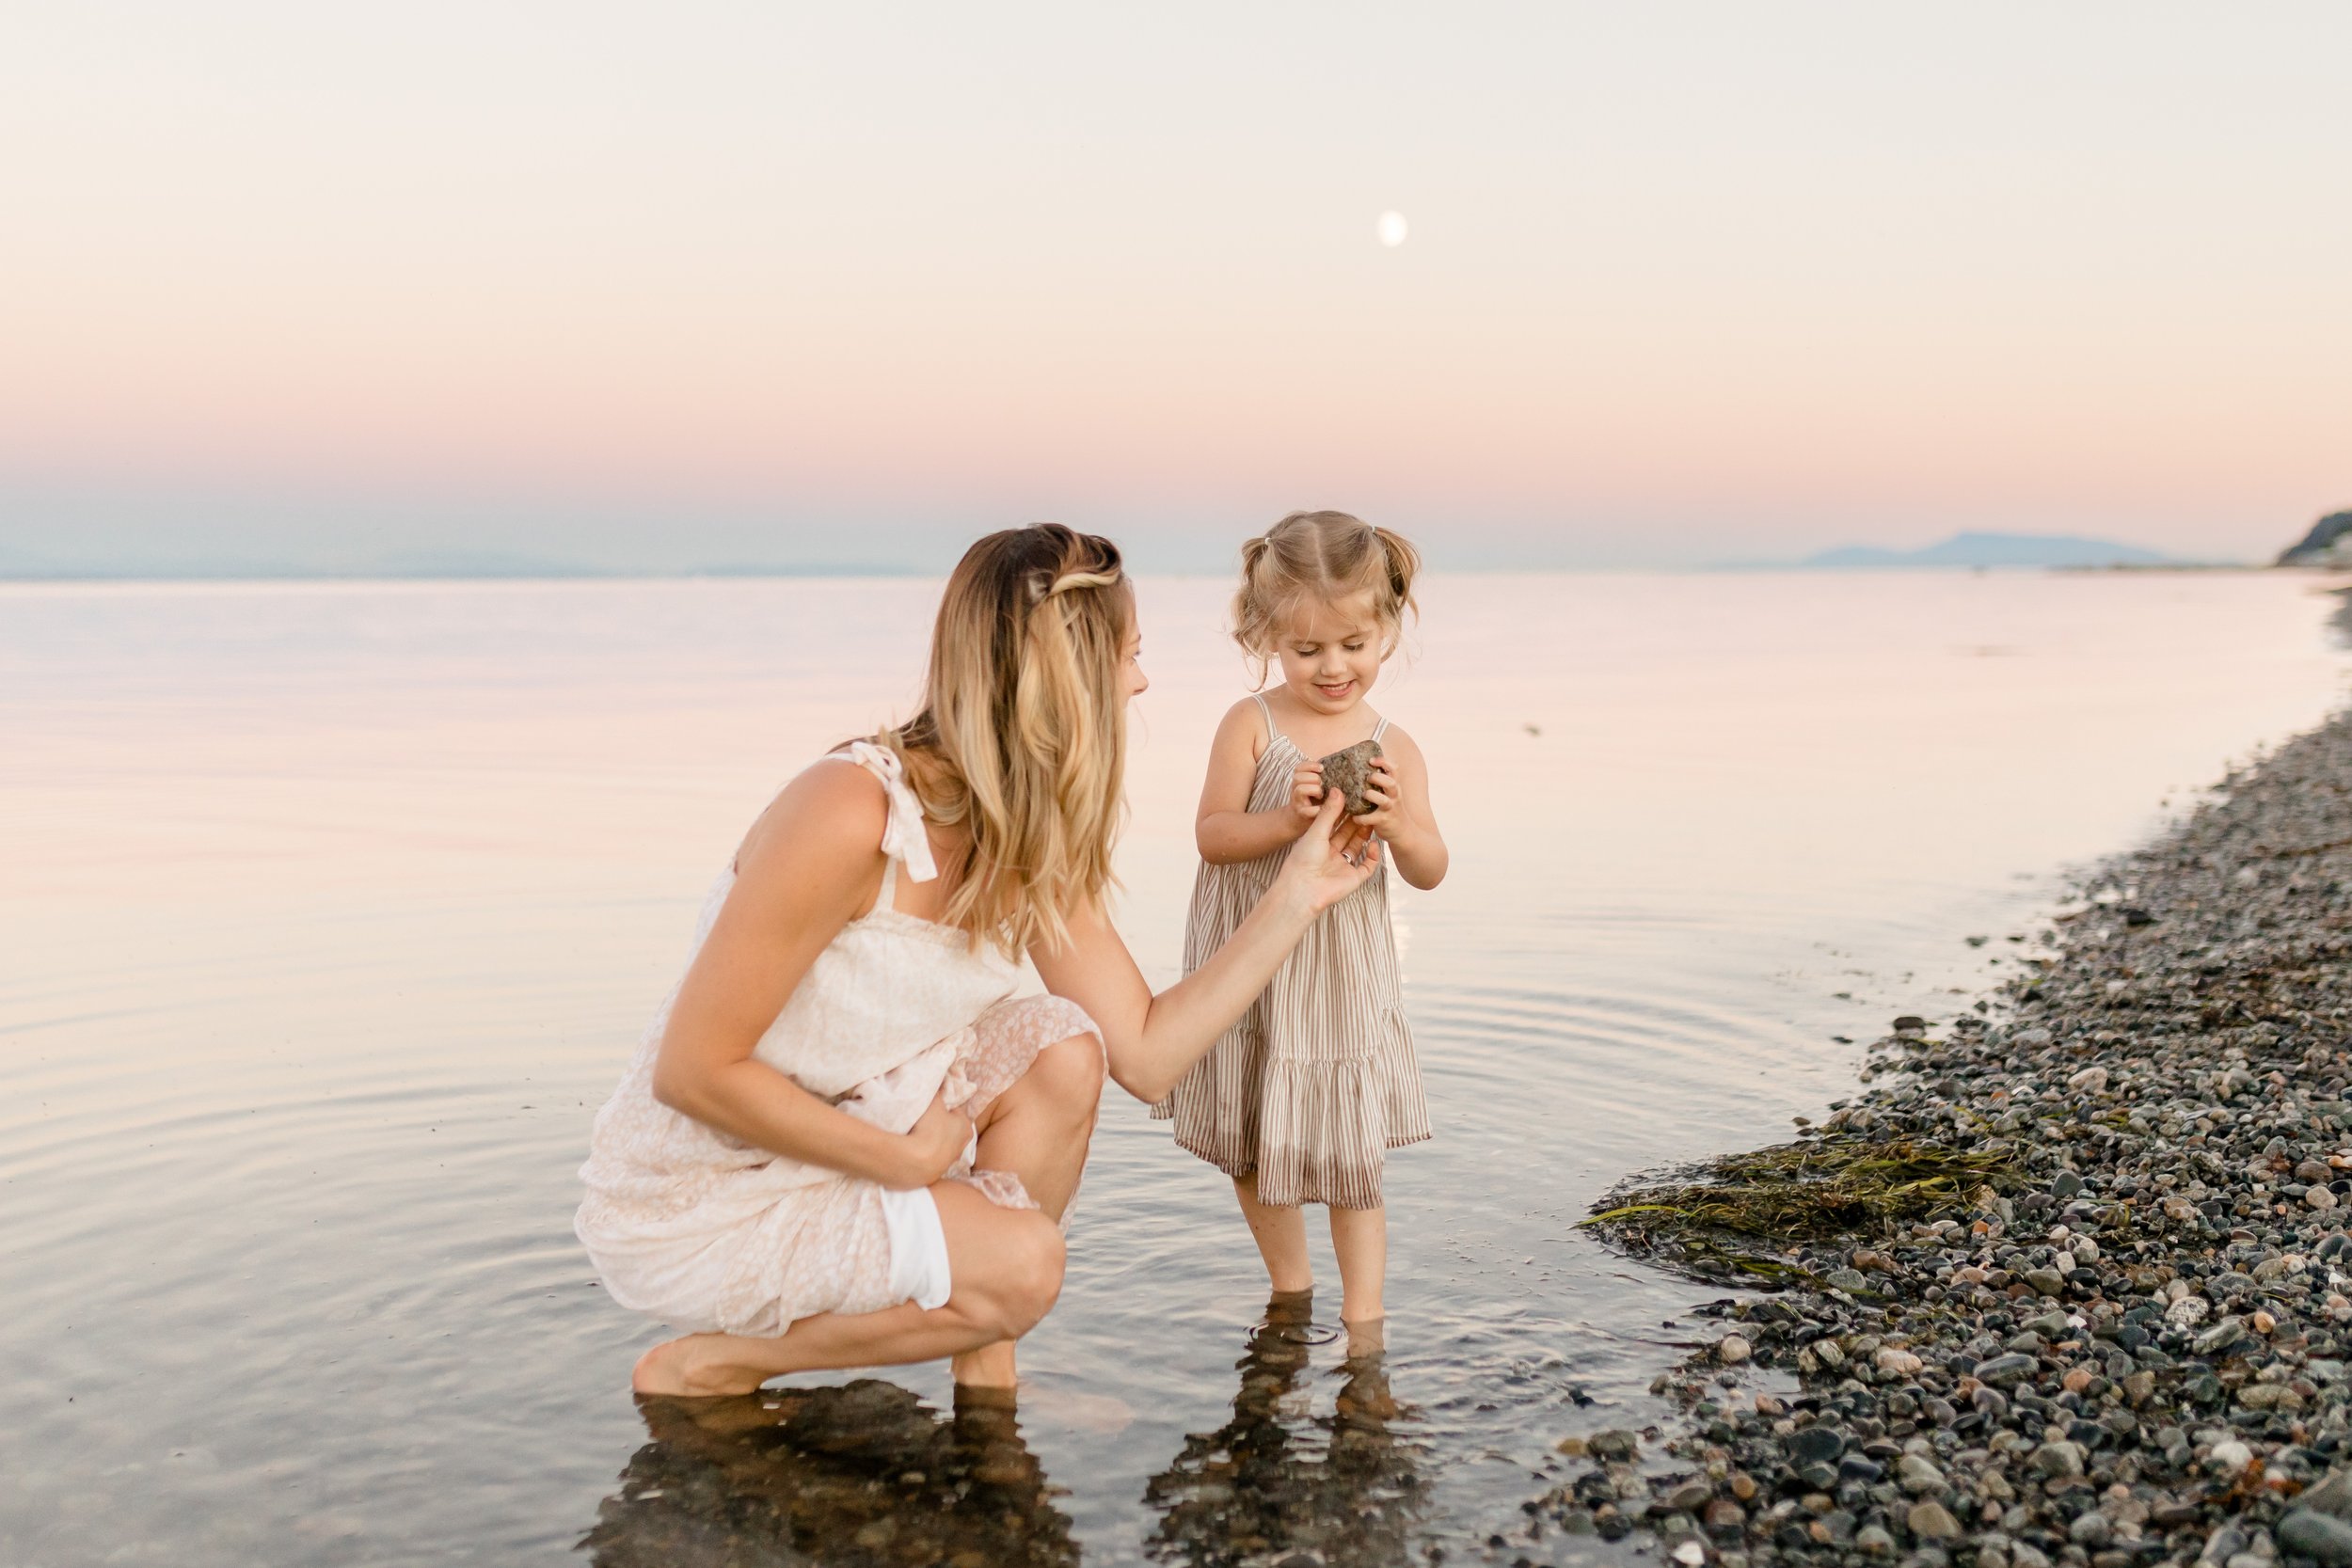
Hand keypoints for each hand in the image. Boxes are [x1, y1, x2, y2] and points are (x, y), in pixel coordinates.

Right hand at [888, 1087, 971, 1189]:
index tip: (931, 1104)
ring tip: (912, 1133)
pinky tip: (909, 1148)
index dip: (943, 1106)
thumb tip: (937, 1079)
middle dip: (937, 1123)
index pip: (956, 1111)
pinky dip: (920, 1153)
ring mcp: (947, 1163)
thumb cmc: (928, 1127)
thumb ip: (937, 1090)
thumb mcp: (933, 1101)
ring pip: (938, 1145)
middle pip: (948, 1129)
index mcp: (966, 1128)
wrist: (913, 1162)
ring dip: (927, 1139)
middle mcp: (961, 1147)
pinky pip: (926, 1158)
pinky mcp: (932, 1176)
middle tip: (921, 1117)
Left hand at [1278, 790, 1382, 915]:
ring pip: (1358, 847)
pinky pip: (1367, 866)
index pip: (1334, 824)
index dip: (1343, 812)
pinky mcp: (1353, 878)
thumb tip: (1337, 790)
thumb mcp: (1316, 831)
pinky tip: (1373, 843)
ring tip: (1371, 819)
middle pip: (1347, 834)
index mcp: (1319, 843)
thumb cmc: (1303, 859)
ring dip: (1365, 834)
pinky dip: (1372, 855)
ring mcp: (1343, 866)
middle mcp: (1331, 854)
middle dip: (1356, 820)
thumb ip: (1329, 812)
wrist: (1304, 888)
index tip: (1352, 798)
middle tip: (1365, 805)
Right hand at [1287, 761, 1325, 827]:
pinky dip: (1318, 809)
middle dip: (1314, 778)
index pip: (1299, 768)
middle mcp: (1296, 790)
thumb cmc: (1314, 802)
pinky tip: (1323, 809)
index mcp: (1300, 782)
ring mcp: (1298, 803)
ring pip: (1300, 790)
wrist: (1300, 822)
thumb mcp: (1317, 788)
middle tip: (1323, 784)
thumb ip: (1325, 780)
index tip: (1322, 768)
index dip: (1310, 765)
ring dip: (1314, 790)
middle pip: (1298, 777)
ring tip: (1322, 795)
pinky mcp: (1301, 814)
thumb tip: (1344, 772)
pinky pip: (1307, 810)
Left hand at [1358, 756, 1406, 835]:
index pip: (1394, 769)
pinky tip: (1354, 817)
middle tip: (1366, 777)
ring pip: (1383, 800)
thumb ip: (1379, 783)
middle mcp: (1394, 796)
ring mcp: (1390, 809)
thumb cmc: (1391, 809)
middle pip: (1391, 783)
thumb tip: (1359, 769)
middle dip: (1377, 778)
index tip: (1371, 759)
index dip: (1384, 762)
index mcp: (1394, 787)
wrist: (1403, 832)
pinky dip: (1361, 817)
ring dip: (1371, 795)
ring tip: (1363, 795)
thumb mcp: (1389, 793)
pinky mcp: (1384, 821)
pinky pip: (1371, 818)